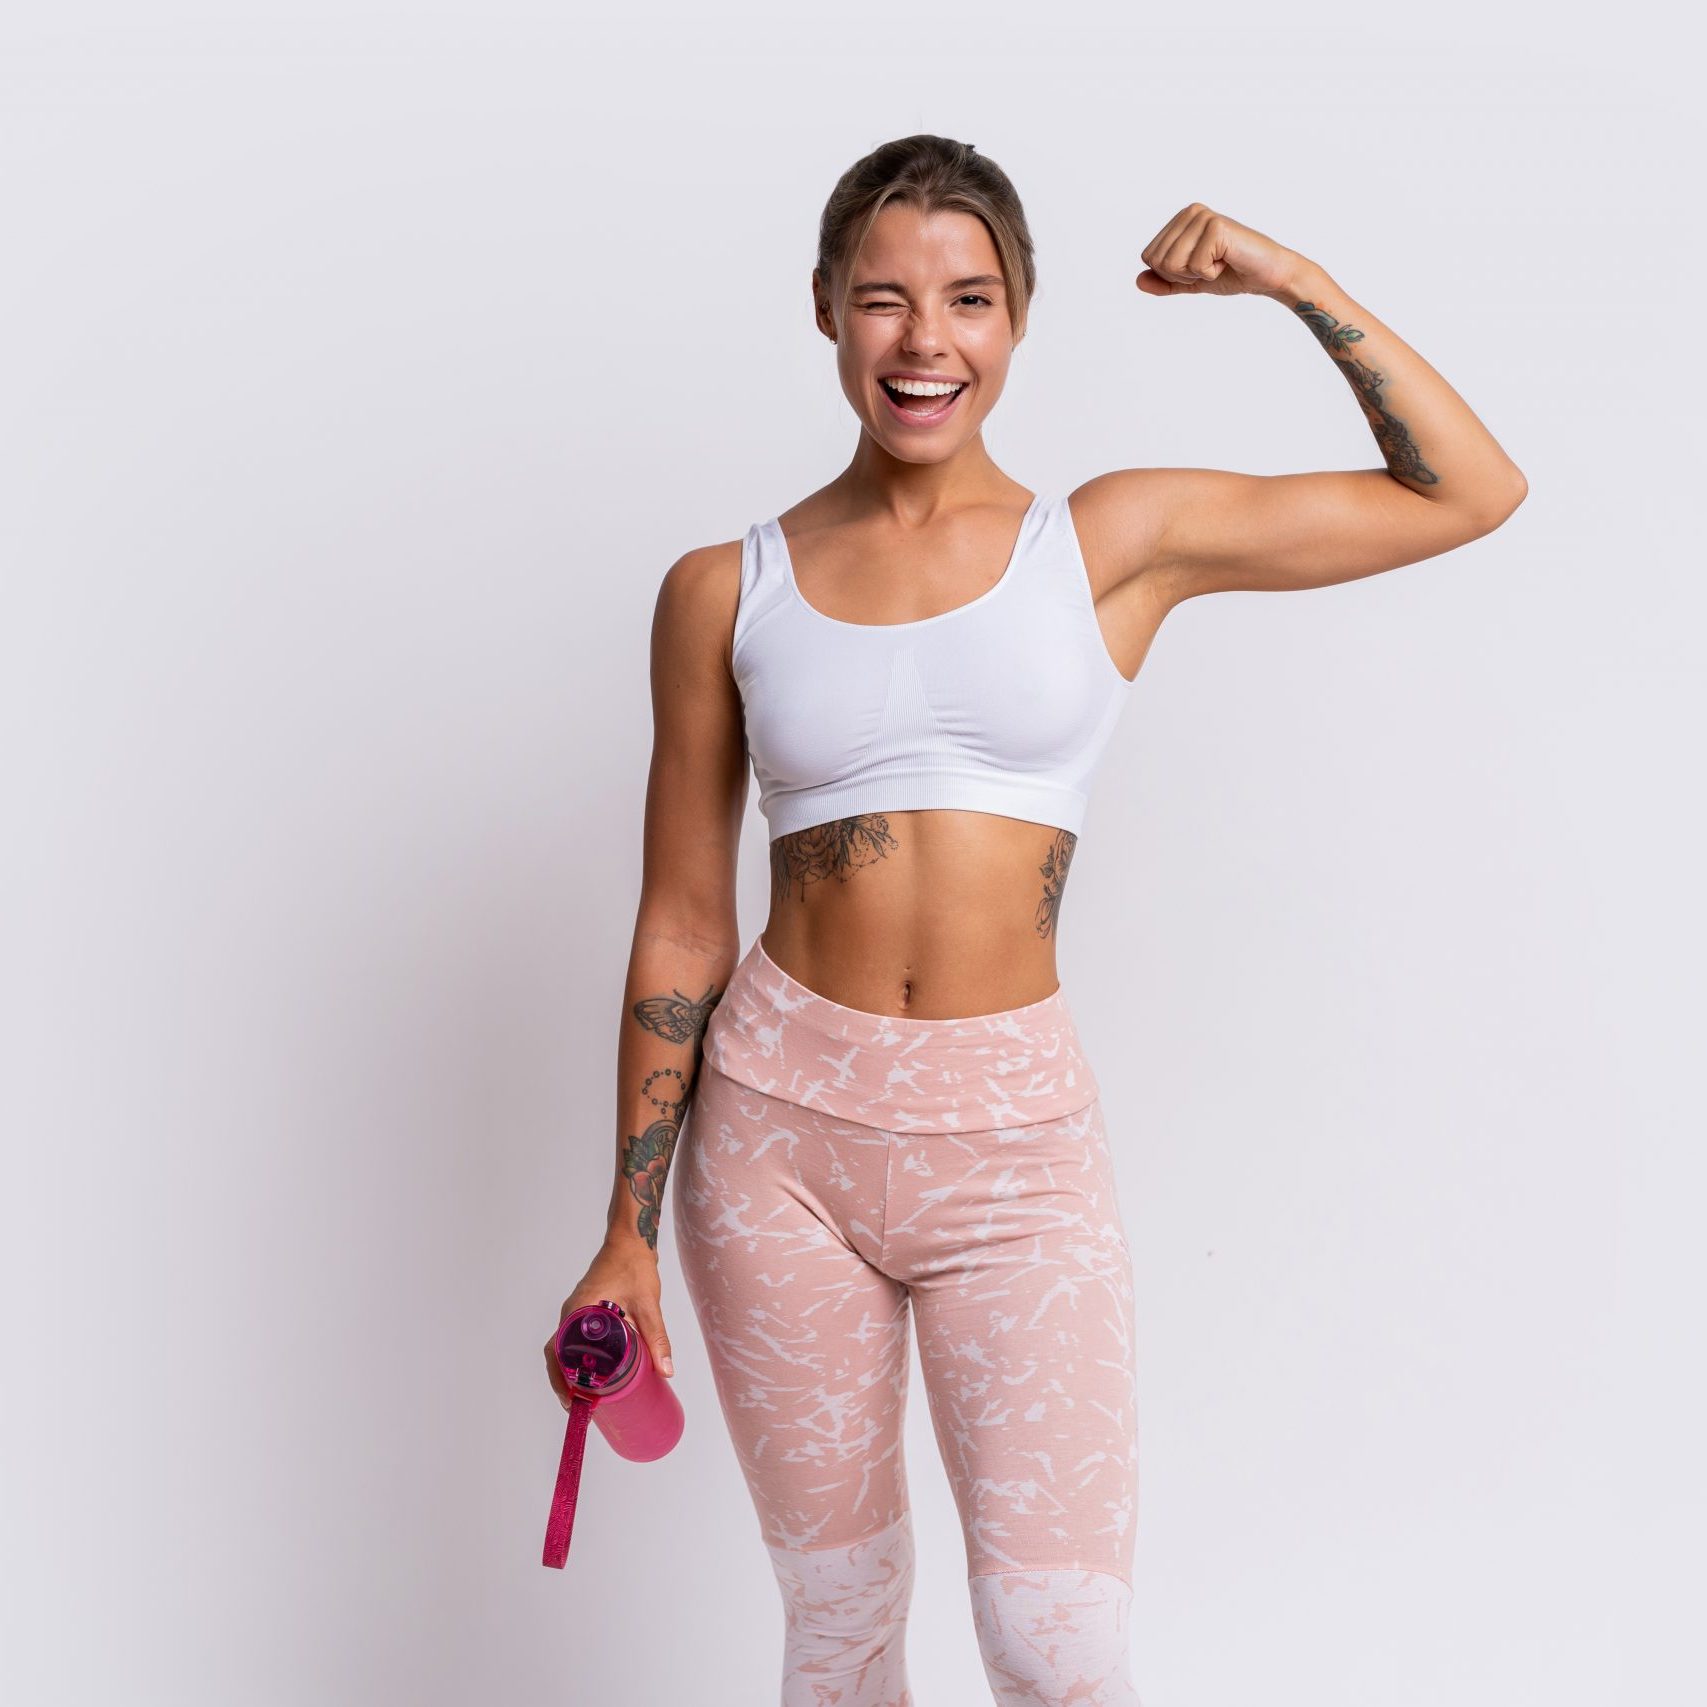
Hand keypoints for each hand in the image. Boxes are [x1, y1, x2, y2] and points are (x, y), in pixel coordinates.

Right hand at [544, 1237, 675, 1412]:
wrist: (631, 1239)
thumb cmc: (634, 1266)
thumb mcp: (647, 1304)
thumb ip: (656, 1337)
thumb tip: (667, 1371)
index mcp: (578, 1312)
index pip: (557, 1352)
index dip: (561, 1380)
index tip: (572, 1402)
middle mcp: (571, 1313)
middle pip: (557, 1354)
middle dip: (564, 1383)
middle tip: (582, 1407)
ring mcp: (577, 1311)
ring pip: (565, 1348)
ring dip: (570, 1372)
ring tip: (586, 1397)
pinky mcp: (586, 1310)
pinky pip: (575, 1339)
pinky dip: (579, 1358)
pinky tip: (596, 1371)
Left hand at [1136, 203, 1306, 300]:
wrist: (1265, 275)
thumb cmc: (1231, 272)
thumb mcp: (1190, 280)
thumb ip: (1164, 281)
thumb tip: (1138, 280)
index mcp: (1180, 220)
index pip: (1149, 257)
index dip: (1171, 273)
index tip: (1198, 266)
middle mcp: (1190, 212)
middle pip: (1157, 260)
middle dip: (1182, 275)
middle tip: (1210, 265)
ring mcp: (1203, 216)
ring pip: (1172, 263)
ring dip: (1197, 274)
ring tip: (1219, 262)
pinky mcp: (1216, 226)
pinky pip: (1195, 266)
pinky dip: (1211, 273)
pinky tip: (1228, 260)